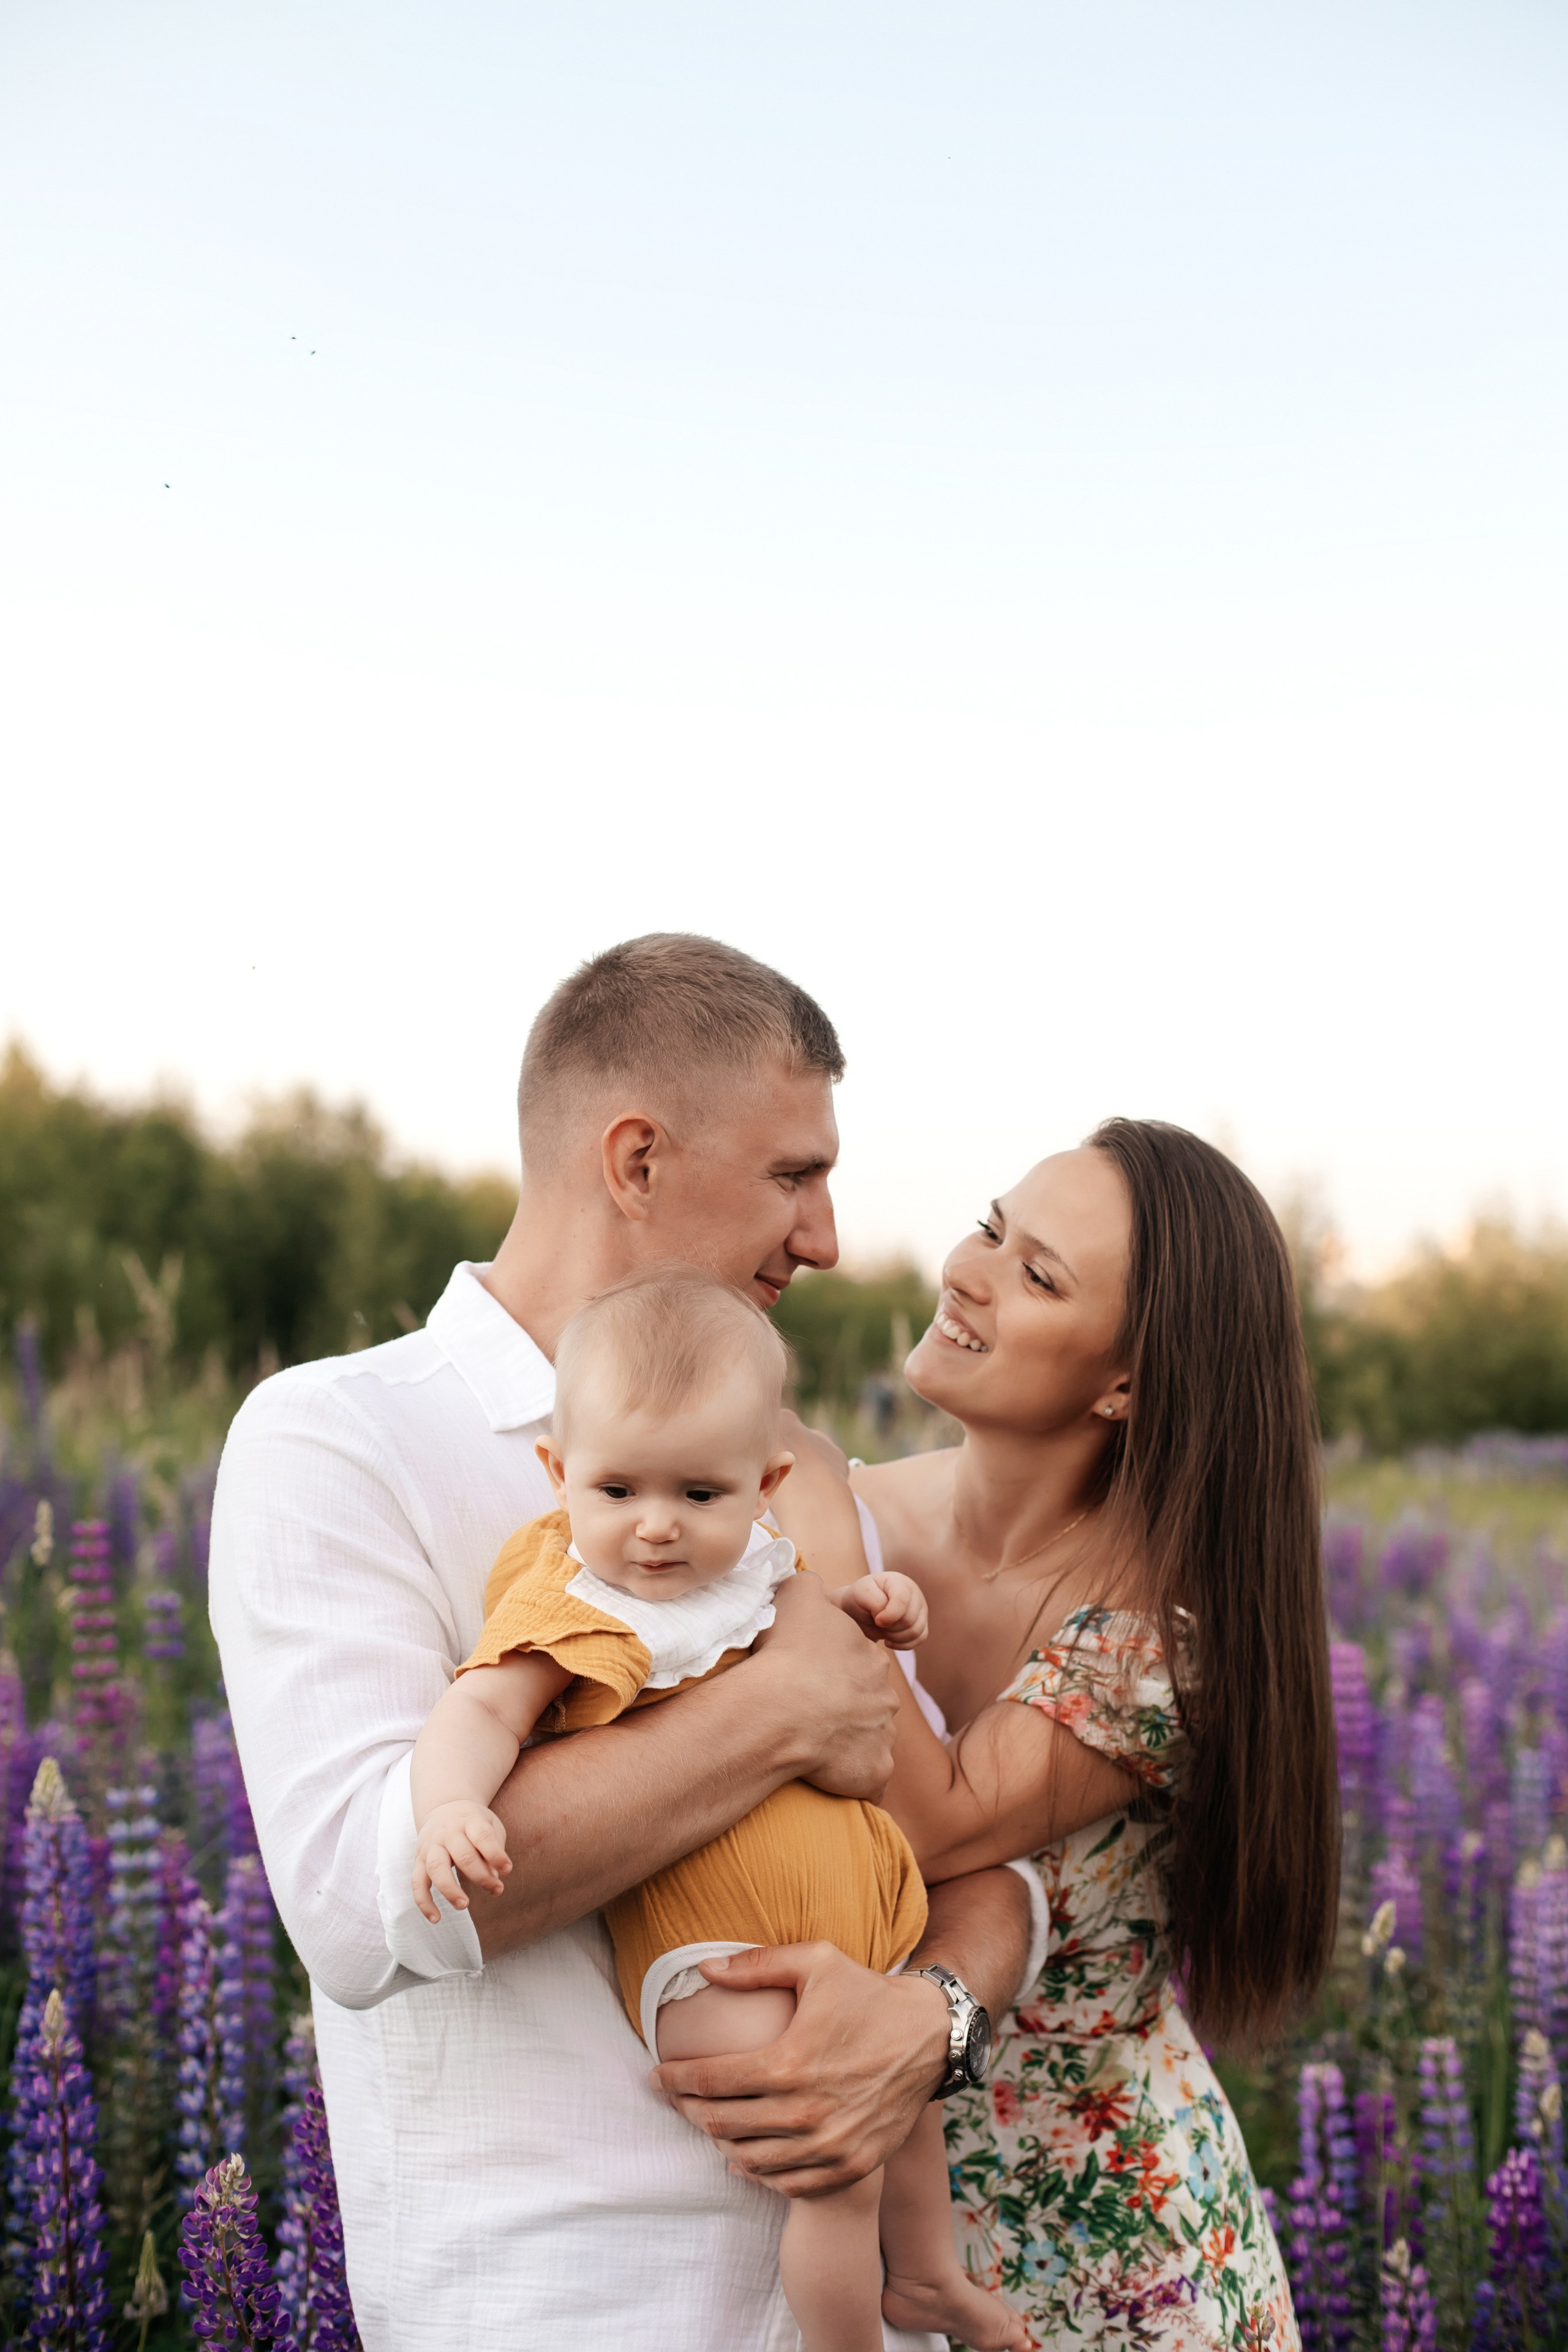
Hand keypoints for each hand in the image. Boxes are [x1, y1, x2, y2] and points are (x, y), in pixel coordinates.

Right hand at [411, 1801, 511, 1921]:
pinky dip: (424, 1902)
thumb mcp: (489, 1825)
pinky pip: (417, 1883)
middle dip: (481, 1876)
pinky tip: (436, 1918)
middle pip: (462, 1855)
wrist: (443, 1808)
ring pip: (436, 1868)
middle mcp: (447, 1832)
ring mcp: (430, 1846)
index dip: (496, 1854)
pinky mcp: (419, 1860)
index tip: (508, 1869)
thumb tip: (494, 1877)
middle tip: (496, 1890)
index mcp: (469, 1820)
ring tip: (464, 1905)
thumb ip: (494, 1848)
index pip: (483, 1836)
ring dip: (450, 1889)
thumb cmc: (474, 1822)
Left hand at [648, 1942, 949, 2195]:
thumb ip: (756, 1964)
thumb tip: (702, 1967)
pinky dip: (759, 2171)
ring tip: (708, 2122)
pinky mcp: (851, 2167)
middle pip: (721, 2124)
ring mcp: (829, 2147)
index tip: (655, 2075)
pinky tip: (746, 2153)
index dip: (674, 2080)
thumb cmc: (868, 1993)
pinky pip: (787, 2184)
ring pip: (749, 2160)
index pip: (709, 2082)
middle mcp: (805, 2113)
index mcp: (789, 2062)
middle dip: (688, 2112)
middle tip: (676, 2099)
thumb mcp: (815, 1961)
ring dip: (719, 2143)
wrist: (931, 2036)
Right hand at [752, 1572, 897, 1799]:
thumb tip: (811, 1582)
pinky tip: (826, 1775)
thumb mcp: (797, 1594)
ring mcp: (884, 1735)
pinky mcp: (876, 1770)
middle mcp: (886, 1696)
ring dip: (847, 1743)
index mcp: (871, 1658)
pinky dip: (852, 1777)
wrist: (781, 1709)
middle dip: (845, 1708)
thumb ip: (809, 1583)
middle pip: (868, 1703)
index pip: (859, 1664)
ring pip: (869, 1739)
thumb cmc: (787, 1653)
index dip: (832, 1671)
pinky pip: (868, 1777)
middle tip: (809, 1714)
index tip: (809, 1679)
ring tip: (811, 1744)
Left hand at [833, 1570, 927, 1648]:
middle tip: (877, 1624)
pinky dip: (903, 1644)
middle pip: (909, 1619)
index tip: (877, 1620)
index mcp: (898, 1581)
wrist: (861, 1607)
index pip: (902, 1600)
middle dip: (890, 1627)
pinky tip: (889, 1641)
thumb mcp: (861, 1594)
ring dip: (895, 1637)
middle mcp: (914, 1593)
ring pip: (916, 1631)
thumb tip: (887, 1620)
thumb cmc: (860, 1598)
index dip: (890, 1615)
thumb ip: (875, 1602)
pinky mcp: (922, 1622)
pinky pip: (919, 1638)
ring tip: (882, 1631)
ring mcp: (920, 1608)